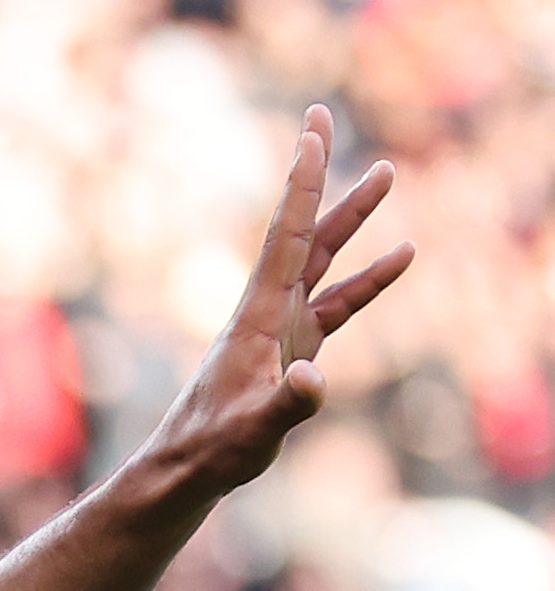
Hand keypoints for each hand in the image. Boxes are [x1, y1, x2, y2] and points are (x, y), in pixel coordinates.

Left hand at [148, 106, 413, 499]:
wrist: (187, 470)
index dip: (303, 183)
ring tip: (386, 174)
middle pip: (304, 231)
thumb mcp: (253, 431)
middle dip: (318, 177)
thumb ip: (289, 403)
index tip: (314, 132)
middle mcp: (268, 309)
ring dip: (353, 218)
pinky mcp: (295, 348)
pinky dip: (370, 279)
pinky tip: (403, 256)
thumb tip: (316, 377)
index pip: (287, 235)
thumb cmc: (213, 450)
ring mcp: (282, 326)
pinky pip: (339, 303)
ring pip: (324, 259)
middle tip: (323, 120)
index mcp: (257, 315)